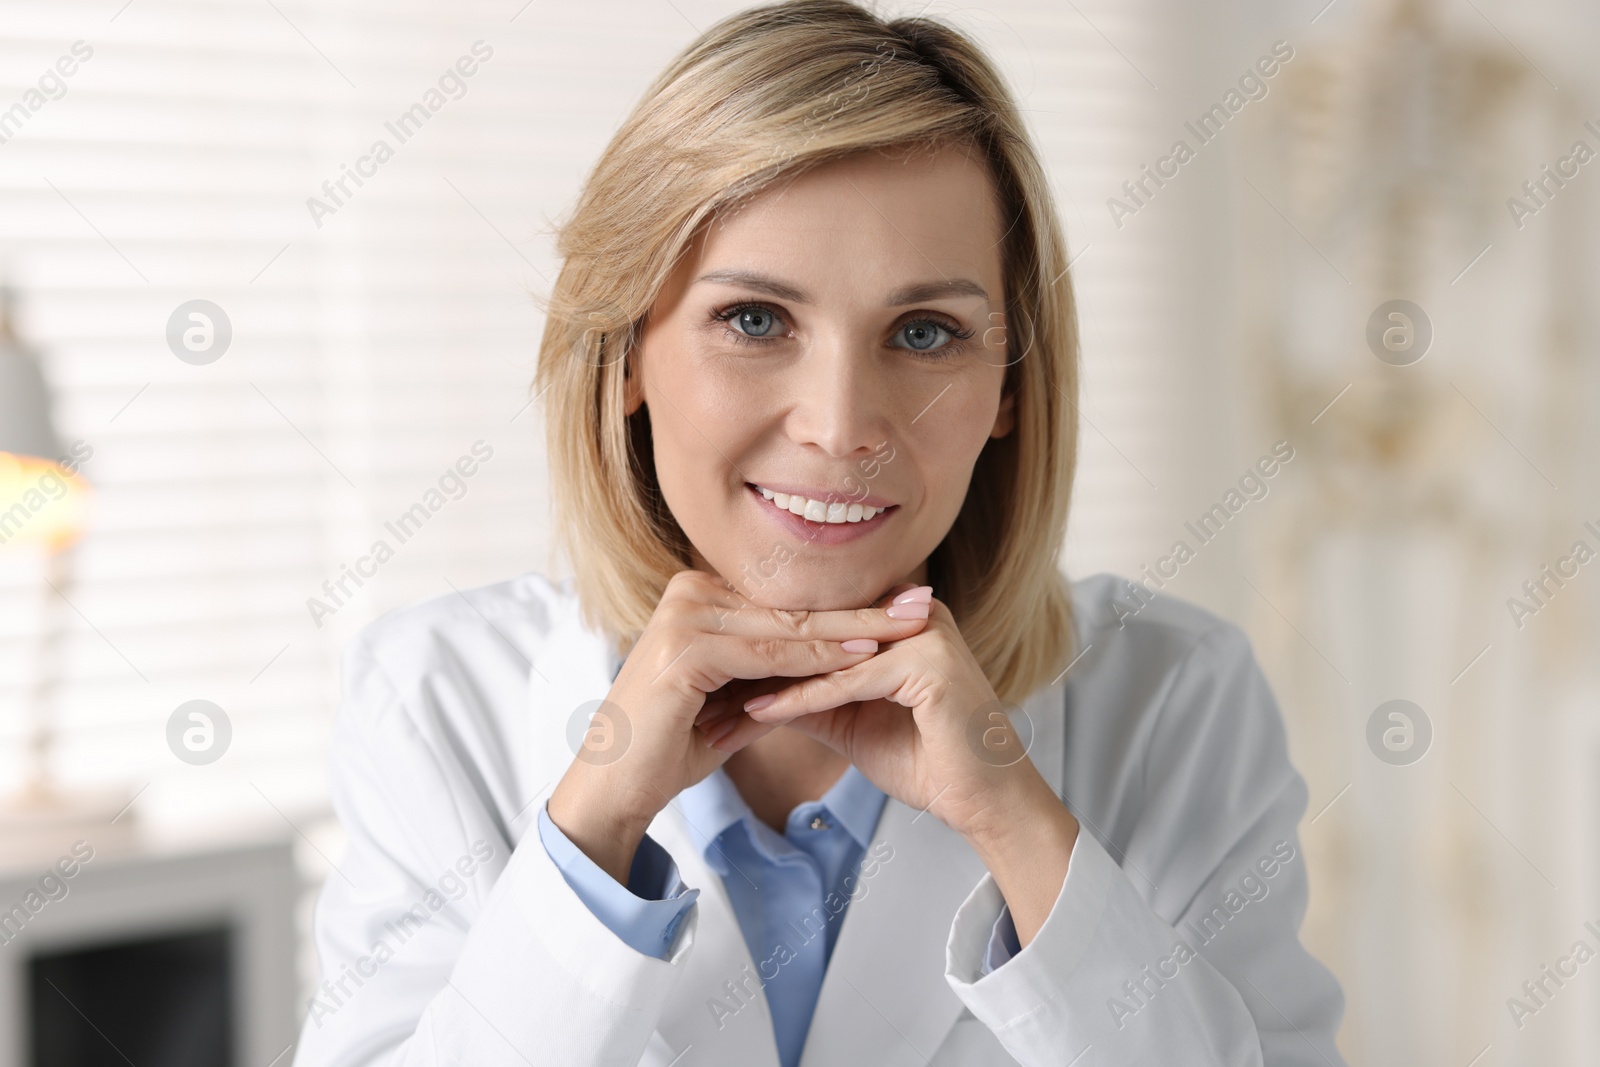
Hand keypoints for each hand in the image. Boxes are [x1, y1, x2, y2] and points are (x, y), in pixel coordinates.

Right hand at [545, 569, 930, 882]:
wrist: (615, 785)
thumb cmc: (670, 744)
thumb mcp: (732, 695)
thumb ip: (772, 669)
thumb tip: (833, 656)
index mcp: (697, 595)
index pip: (786, 601)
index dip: (847, 605)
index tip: (902, 606)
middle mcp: (687, 593)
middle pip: (791, 607)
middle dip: (862, 609)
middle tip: (922, 604)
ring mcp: (683, 617)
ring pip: (787, 627)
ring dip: (852, 631)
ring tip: (907, 630)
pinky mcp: (686, 649)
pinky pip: (769, 654)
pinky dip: (818, 659)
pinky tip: (861, 658)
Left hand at [709, 583, 1079, 944]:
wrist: (984, 800)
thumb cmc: (926, 759)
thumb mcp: (852, 718)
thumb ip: (810, 693)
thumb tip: (752, 687)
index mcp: (900, 614)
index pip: (816, 627)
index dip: (759, 652)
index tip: (705, 677)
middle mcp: (915, 609)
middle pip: (815, 634)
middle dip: (754, 664)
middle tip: (696, 685)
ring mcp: (925, 630)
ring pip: (826, 655)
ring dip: (767, 680)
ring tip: (712, 702)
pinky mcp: (929, 661)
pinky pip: (848, 680)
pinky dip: (800, 699)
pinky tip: (756, 713)